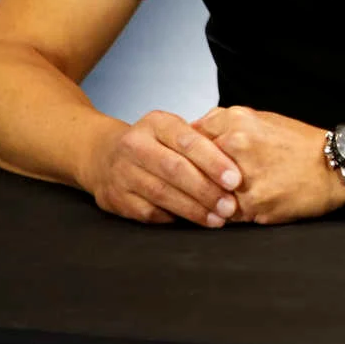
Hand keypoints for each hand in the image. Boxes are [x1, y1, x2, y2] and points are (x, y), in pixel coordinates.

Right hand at [79, 110, 241, 226]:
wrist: (103, 155)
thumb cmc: (153, 144)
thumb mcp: (174, 130)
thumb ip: (202, 141)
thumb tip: (241, 161)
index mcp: (156, 123)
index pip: (188, 141)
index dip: (213, 161)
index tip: (235, 179)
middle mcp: (135, 145)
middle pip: (174, 169)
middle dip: (206, 190)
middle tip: (230, 205)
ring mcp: (122, 172)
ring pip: (162, 194)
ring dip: (194, 209)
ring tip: (218, 218)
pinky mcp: (115, 198)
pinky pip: (148, 212)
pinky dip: (173, 217)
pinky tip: (192, 220)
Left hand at [194, 106, 344, 223]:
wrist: (335, 168)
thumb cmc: (300, 145)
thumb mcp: (263, 120)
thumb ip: (227, 124)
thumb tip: (195, 133)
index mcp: (236, 120)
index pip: (188, 140)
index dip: (186, 157)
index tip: (185, 166)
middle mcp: (236, 144)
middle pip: (192, 169)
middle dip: (193, 181)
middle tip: (197, 188)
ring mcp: (243, 175)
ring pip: (206, 193)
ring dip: (208, 200)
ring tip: (219, 201)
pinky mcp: (252, 203)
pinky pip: (225, 213)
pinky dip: (227, 214)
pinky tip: (239, 209)